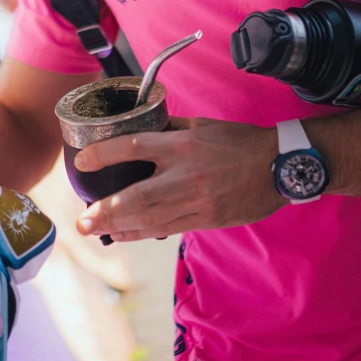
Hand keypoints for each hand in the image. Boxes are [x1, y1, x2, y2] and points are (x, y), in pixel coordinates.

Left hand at [73, 118, 283, 241]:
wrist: (279, 166)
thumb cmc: (239, 142)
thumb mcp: (201, 125)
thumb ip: (168, 128)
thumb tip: (138, 127)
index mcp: (182, 145)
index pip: (133, 147)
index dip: (103, 155)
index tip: (81, 162)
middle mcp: (186, 175)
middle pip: (137, 196)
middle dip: (106, 211)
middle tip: (81, 220)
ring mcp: (197, 201)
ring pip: (150, 219)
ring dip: (118, 227)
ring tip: (93, 231)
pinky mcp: (207, 219)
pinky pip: (168, 228)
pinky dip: (141, 233)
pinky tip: (123, 235)